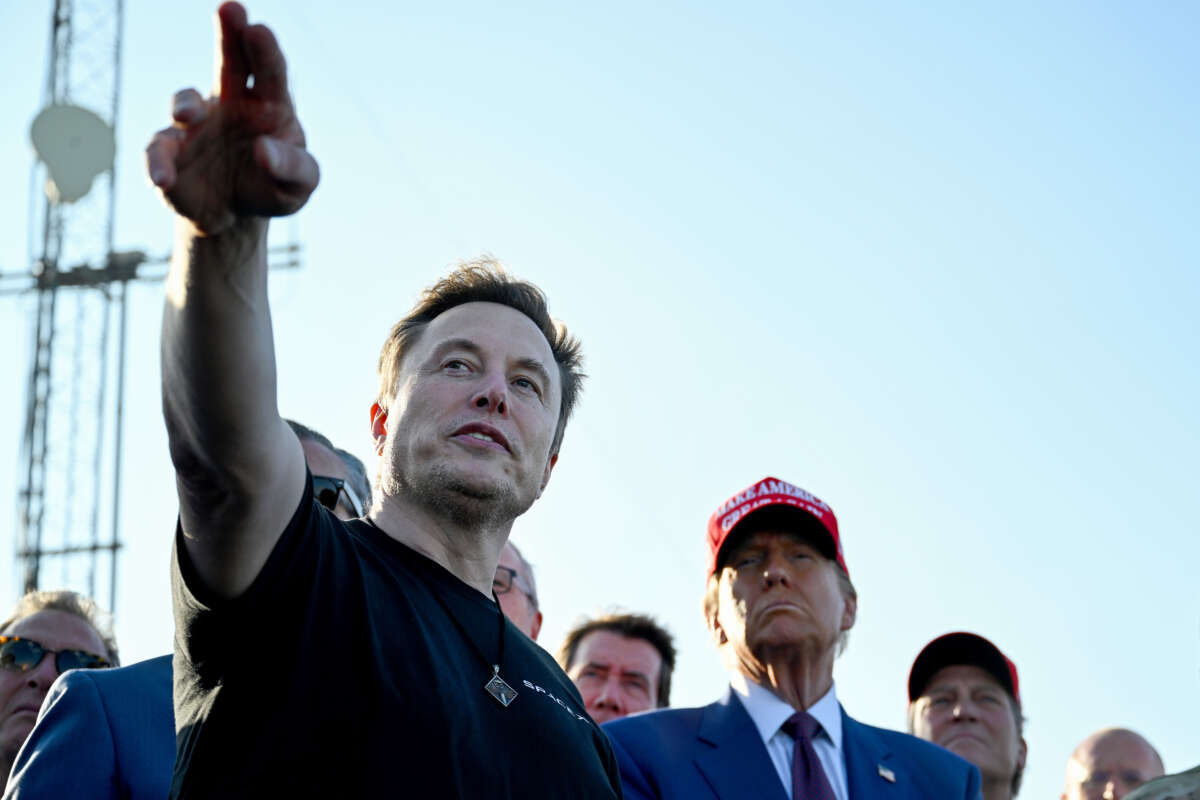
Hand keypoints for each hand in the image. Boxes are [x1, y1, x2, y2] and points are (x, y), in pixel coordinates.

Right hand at [145, 2, 318, 235]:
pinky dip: (158, 162)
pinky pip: (159, 150)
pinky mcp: (170, 151)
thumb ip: (292, 168)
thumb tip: (264, 149)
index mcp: (269, 105)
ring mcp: (196, 124)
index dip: (264, 50)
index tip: (258, 30)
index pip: (270, 72)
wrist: (235, 216)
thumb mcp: (298, 185)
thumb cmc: (273, 188)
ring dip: (185, 104)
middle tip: (230, 8)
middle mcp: (231, 103)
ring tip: (187, 115)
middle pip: (230, 62)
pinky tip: (162, 179)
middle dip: (229, 34)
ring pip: (186, 102)